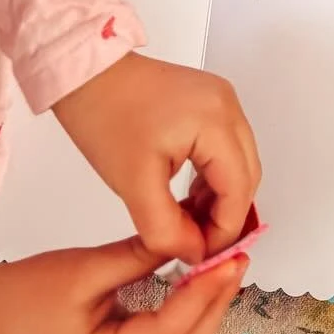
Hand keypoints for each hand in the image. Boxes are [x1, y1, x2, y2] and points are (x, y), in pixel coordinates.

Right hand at [0, 239, 246, 333]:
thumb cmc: (23, 296)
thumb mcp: (84, 268)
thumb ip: (138, 255)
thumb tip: (188, 237)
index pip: (168, 333)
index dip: (203, 294)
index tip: (229, 259)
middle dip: (214, 303)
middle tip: (238, 258)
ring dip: (205, 312)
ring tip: (225, 268)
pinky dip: (186, 319)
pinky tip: (197, 287)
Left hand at [53, 51, 260, 264]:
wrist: (86, 75)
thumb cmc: (105, 117)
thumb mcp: (134, 185)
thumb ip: (166, 229)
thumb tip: (193, 254)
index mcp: (216, 121)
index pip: (239, 190)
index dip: (224, 232)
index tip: (200, 257)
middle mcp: (228, 106)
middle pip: (247, 176)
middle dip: (226, 216)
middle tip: (196, 246)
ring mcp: (220, 100)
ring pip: (238, 163)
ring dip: (220, 198)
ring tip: (189, 224)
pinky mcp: (208, 102)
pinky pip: (225, 148)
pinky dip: (213, 177)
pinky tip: (188, 197)